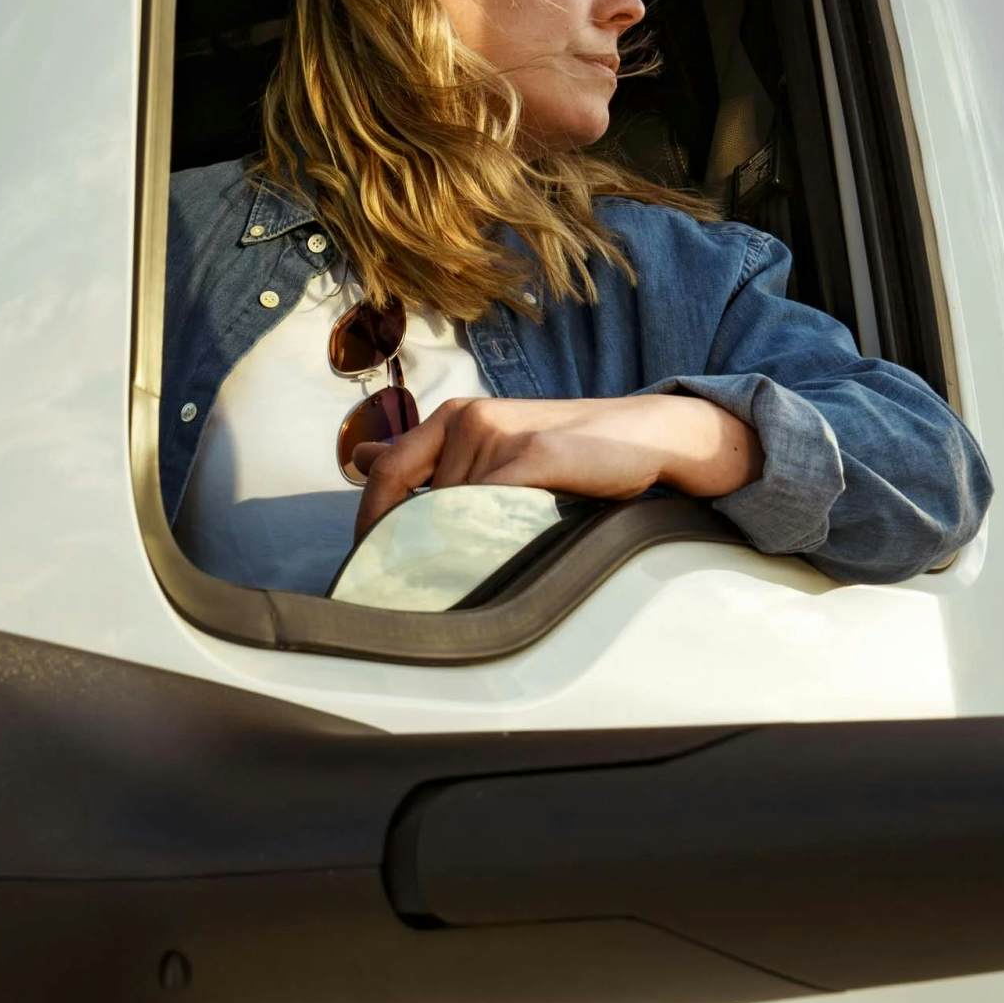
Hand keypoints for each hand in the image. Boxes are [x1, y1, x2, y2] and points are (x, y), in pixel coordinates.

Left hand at [350, 393, 758, 540]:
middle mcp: (469, 419)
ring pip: (455, 513)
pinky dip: (491, 537)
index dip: (372, 523)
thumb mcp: (492, 444)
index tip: (373, 564)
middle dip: (419, 547)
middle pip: (419, 504)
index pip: (386, 473)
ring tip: (495, 560)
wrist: (642, 434)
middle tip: (425, 585)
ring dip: (467, 546)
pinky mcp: (535, 456)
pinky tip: (505, 552)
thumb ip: (428, 455)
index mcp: (455, 417)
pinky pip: (490, 508)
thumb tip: (360, 459)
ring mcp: (501, 434)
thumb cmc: (565, 450)